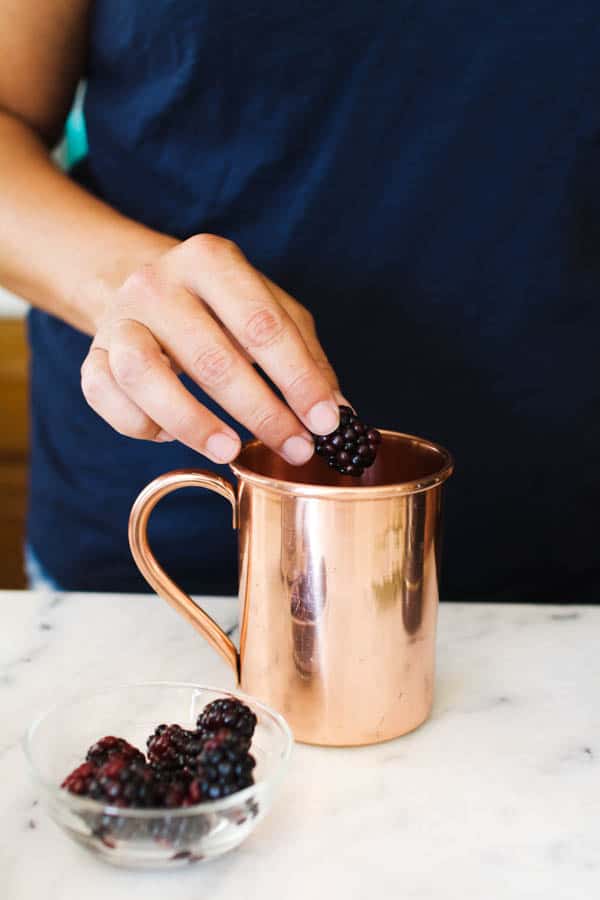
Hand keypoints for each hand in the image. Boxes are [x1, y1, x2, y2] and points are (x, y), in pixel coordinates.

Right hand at [81, 234, 344, 463]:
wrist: (140, 285)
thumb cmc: (220, 306)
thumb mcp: (271, 310)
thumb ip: (306, 356)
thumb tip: (335, 413)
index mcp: (210, 260)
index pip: (261, 325)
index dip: (297, 379)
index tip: (324, 422)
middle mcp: (157, 283)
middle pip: (211, 357)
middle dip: (262, 413)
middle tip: (294, 448)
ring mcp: (118, 320)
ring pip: (144, 375)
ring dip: (193, 423)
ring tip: (231, 449)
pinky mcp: (91, 357)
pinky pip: (107, 398)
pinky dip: (142, 425)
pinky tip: (172, 434)